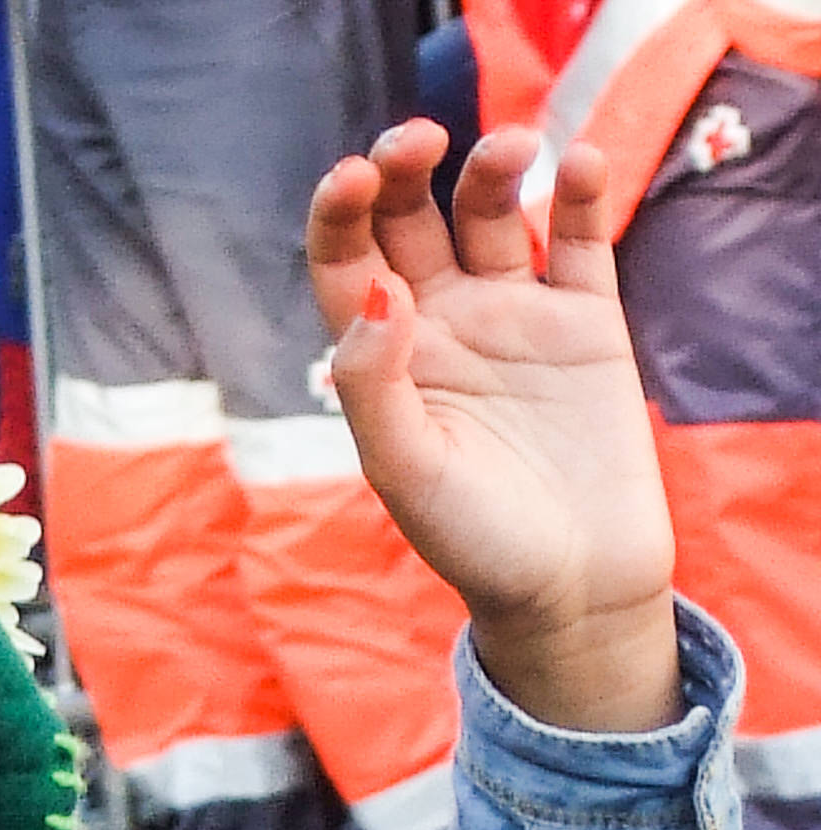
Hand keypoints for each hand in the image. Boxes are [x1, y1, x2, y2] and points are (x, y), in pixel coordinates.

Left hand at [307, 123, 679, 732]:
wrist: (572, 590)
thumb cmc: (476, 545)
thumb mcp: (407, 475)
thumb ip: (375, 386)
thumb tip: (379, 294)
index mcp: (384, 361)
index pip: (345, 263)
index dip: (340, 211)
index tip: (353, 177)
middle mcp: (443, 326)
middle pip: (411, 217)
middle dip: (405, 166)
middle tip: (418, 141)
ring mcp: (514, 316)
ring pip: (492, 211)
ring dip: (493, 166)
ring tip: (513, 150)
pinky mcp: (586, 320)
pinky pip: (581, 237)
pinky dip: (582, 192)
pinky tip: (580, 166)